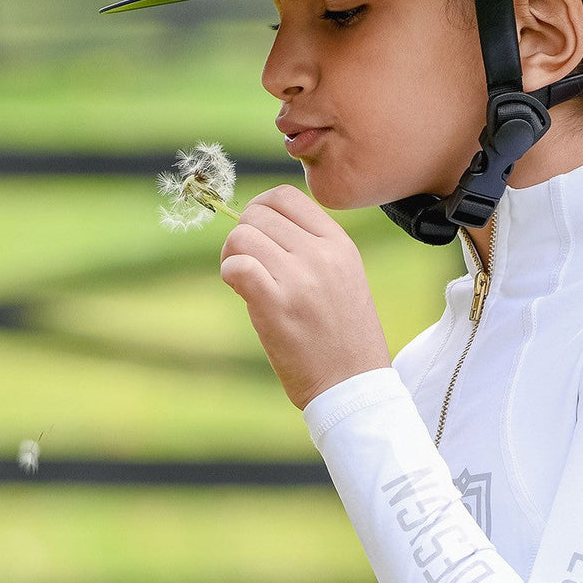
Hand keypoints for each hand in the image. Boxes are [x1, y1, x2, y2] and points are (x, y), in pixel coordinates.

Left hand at [219, 185, 390, 408]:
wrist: (352, 386)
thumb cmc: (343, 337)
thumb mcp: (343, 277)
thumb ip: (310, 248)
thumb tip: (259, 226)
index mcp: (339, 244)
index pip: (285, 196)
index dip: (259, 210)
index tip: (258, 236)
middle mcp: (320, 254)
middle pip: (257, 214)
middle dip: (242, 236)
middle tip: (248, 266)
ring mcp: (299, 278)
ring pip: (241, 236)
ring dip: (232, 256)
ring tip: (245, 281)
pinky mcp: (276, 306)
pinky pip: (236, 266)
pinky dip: (229, 274)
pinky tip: (241, 293)